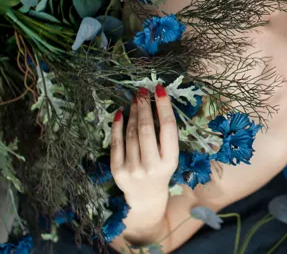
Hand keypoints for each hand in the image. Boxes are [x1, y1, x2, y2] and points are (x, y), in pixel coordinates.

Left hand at [111, 85, 178, 223]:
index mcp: (170, 161)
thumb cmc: (161, 171)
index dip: (164, 106)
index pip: (168, 128)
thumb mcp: (170, 156)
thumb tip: (156, 104)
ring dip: (133, 113)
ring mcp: (133, 169)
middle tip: (142, 91)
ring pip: (131, 134)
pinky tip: (120, 113)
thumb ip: (165, 135)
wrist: (146, 197)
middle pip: (147, 129)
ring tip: (135, 100)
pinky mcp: (118, 171)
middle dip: (144, 106)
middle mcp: (152, 166)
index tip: (159, 89)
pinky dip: (117, 126)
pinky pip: (116, 143)